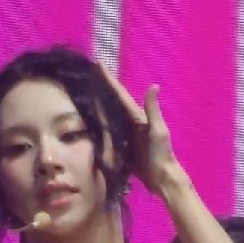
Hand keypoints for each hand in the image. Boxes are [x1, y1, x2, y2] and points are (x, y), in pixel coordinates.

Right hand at [99, 64, 177, 194]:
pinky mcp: (120, 147)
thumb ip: (153, 110)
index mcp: (136, 116)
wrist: (160, 177)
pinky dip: (98, 124)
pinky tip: (88, 120)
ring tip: (83, 92)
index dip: (109, 80)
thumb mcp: (158, 130)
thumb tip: (153, 85)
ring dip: (97, 104)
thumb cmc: (160, 154)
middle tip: (86, 73)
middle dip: (100, 87)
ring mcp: (124, 135)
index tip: (97, 64)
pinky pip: (106, 132)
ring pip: (108, 116)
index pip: (120, 94)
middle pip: (112, 102)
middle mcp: (129, 123)